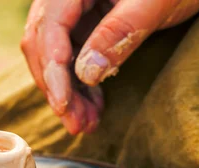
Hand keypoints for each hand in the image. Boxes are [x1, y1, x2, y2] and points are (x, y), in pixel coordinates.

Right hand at [21, 0, 198, 133]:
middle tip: (75, 123)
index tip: (62, 102)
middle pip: (44, 44)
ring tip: (84, 124)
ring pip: (54, 56)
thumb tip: (86, 73)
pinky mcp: (86, 25)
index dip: (53, 67)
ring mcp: (75, 10)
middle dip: (57, 87)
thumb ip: (120, 32)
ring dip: (67, 92)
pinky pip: (72, 58)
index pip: (51, 24)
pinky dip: (79, 85)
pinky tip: (91, 108)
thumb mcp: (154, 3)